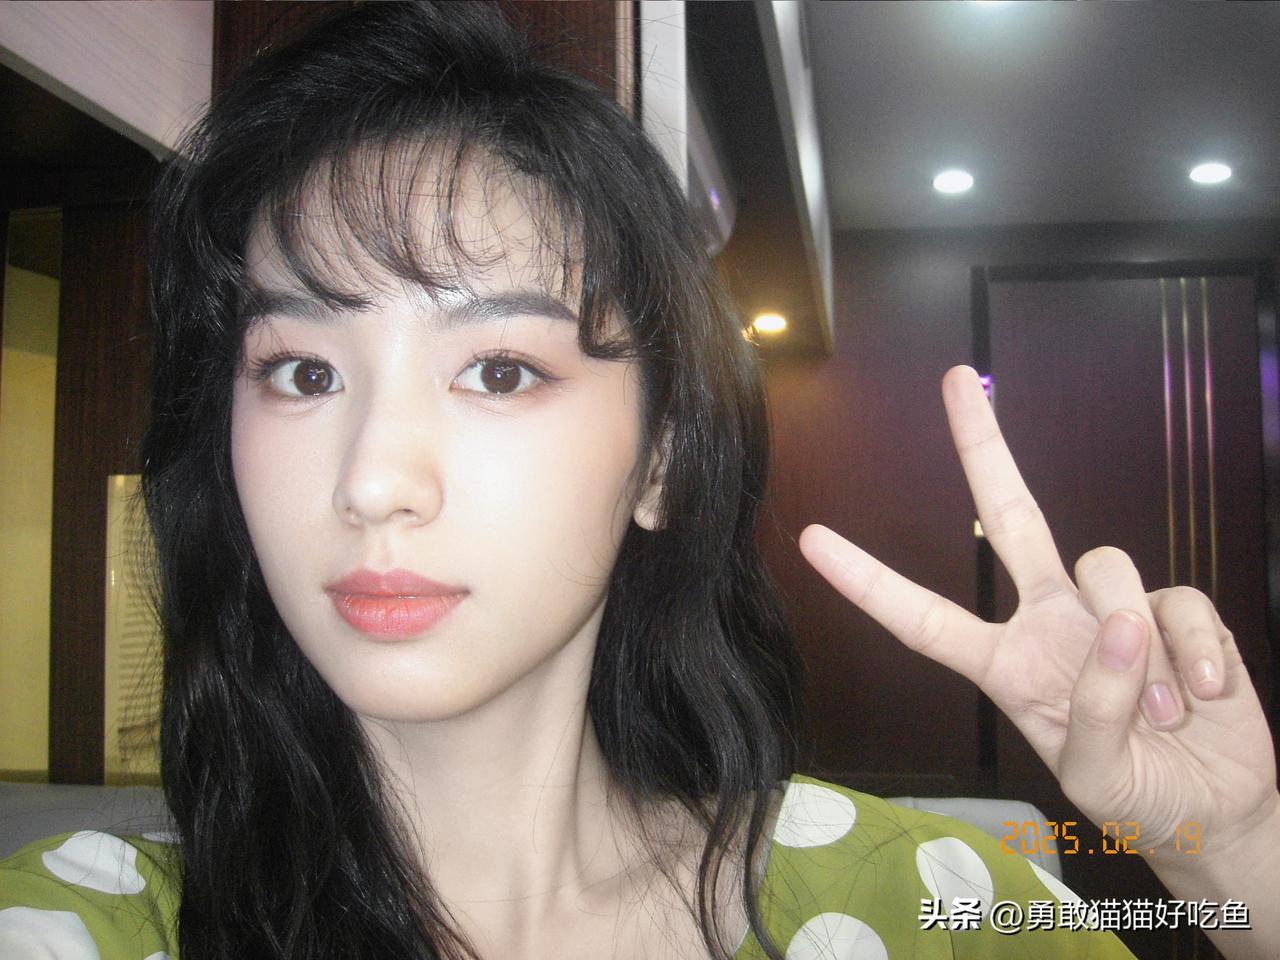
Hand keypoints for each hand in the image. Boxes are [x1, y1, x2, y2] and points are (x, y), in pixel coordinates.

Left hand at [799, 365, 1278, 863]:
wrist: (1219, 808)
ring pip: (1107, 567)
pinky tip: (1208, 699)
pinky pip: (1180, 602)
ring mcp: (1113, 610)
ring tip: (1166, 716)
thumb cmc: (1137, 793)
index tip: (812, 539)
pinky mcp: (1176, 611)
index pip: (924, 619)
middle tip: (957, 380)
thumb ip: (1097, 712)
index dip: (868, 582)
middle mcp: (1050, 621)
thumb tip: (1123, 626)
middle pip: (1011, 516)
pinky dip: (1196, 655)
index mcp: (1005, 664)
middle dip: (984, 446)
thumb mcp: (1097, 776)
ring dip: (1139, 654)